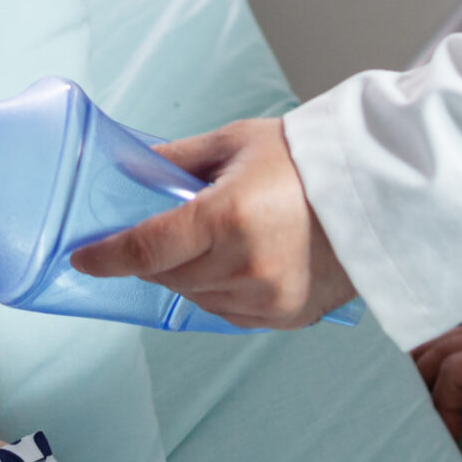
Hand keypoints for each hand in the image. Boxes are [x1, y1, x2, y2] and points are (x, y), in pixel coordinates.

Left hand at [68, 117, 356, 329]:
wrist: (378, 191)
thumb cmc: (310, 160)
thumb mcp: (236, 143)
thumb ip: (177, 160)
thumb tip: (135, 169)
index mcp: (225, 217)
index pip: (145, 249)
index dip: (106, 257)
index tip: (83, 260)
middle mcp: (244, 265)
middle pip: (167, 276)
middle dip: (152, 259)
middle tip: (156, 237)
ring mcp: (266, 297)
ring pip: (195, 299)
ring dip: (185, 278)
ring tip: (205, 246)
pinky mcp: (286, 317)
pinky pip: (229, 314)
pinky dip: (218, 293)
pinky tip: (231, 266)